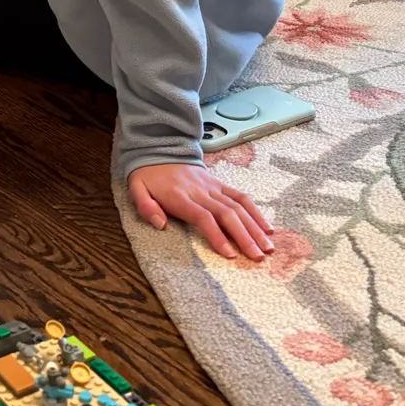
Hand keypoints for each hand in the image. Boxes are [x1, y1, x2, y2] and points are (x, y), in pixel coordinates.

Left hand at [128, 163, 274, 260]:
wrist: (159, 148)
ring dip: (255, 227)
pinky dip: (255, 211)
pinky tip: (267, 228)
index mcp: (180, 197)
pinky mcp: (220, 183)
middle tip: (258, 257)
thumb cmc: (148, 175)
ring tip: (268, 247)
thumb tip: (159, 224)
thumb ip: (145, 207)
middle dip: (244, 237)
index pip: (203, 217)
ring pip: (238, 206)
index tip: (230, 254)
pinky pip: (240, 196)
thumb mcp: (136, 189)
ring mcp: (213, 186)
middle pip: (227, 214)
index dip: (217, 236)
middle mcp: (201, 192)